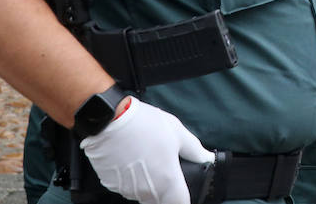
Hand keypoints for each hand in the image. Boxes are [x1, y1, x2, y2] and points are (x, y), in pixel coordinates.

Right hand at [81, 97, 213, 203]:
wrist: (108, 120)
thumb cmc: (145, 125)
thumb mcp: (177, 132)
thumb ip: (194, 150)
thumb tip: (206, 158)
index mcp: (168, 181)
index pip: (181, 203)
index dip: (183, 197)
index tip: (181, 190)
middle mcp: (148, 191)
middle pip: (160, 201)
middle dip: (164, 190)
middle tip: (161, 166)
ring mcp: (128, 190)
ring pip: (142, 194)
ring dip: (146, 183)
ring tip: (143, 157)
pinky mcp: (111, 185)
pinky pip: (126, 187)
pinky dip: (129, 178)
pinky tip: (128, 159)